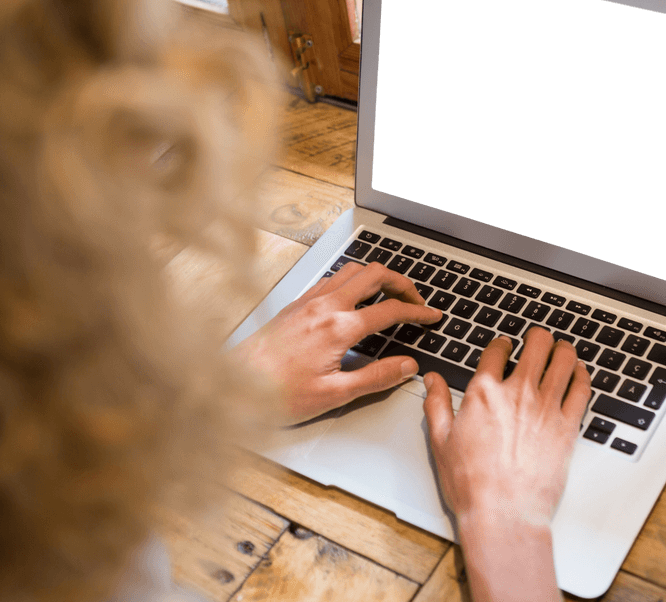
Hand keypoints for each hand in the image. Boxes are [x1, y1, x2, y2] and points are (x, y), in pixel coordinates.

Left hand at [233, 261, 441, 422]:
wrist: (233, 385)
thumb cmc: (276, 394)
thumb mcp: (334, 394)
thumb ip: (376, 378)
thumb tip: (407, 366)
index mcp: (338, 328)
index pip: (391, 310)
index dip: (418, 312)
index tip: (432, 316)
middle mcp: (324, 306)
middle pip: (375, 275)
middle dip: (403, 283)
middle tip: (416, 299)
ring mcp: (308, 300)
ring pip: (353, 270)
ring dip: (377, 276)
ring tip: (390, 292)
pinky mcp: (296, 303)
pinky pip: (332, 278)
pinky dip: (353, 280)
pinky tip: (354, 296)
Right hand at [422, 327, 589, 601]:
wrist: (503, 514)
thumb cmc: (472, 484)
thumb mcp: (441, 441)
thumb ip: (436, 404)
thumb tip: (432, 380)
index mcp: (485, 393)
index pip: (497, 350)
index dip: (502, 343)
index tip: (505, 346)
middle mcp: (518, 393)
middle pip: (537, 345)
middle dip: (538, 337)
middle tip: (538, 339)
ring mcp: (546, 408)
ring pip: (564, 360)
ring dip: (563, 349)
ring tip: (562, 349)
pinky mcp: (568, 426)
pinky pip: (582, 388)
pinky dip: (582, 374)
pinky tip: (579, 372)